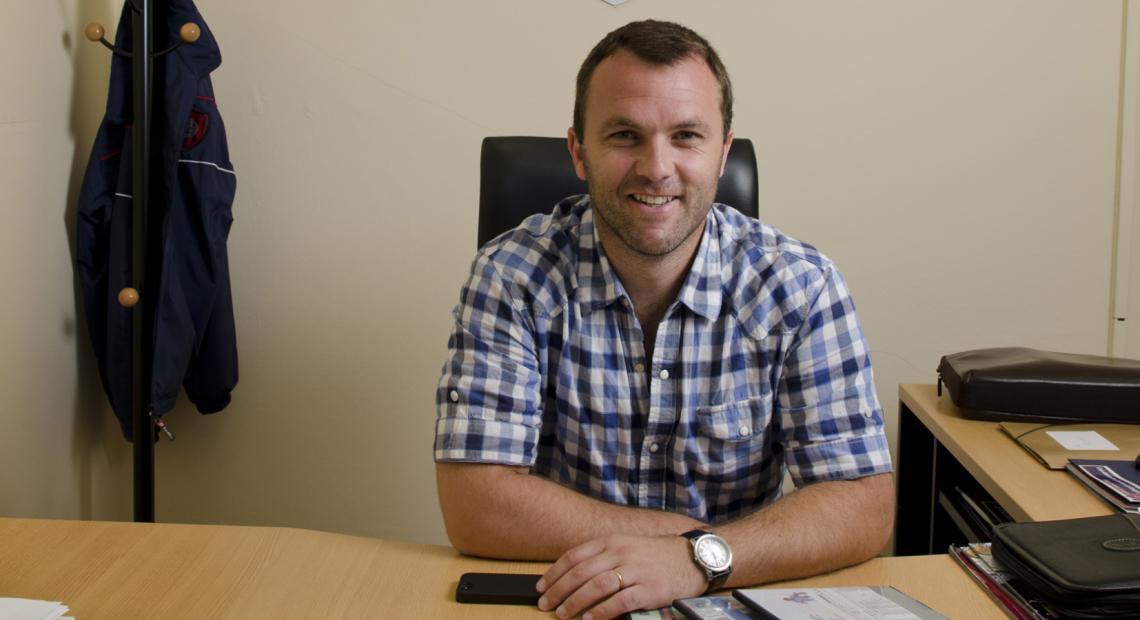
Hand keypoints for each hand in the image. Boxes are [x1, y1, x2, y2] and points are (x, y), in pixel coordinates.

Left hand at [535, 534, 706, 619]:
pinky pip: (619, 602)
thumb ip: (601, 557)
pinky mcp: (648, 589)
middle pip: (581, 572)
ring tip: (562, 613)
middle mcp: (621, 553)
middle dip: (559, 590)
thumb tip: (573, 575)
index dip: (555, 573)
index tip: (542, 586)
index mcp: (612, 540)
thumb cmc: (656, 554)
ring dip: (575, 602)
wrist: (691, 557)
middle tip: (545, 604)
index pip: (575, 556)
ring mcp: (635, 570)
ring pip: (596, 586)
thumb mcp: (626, 545)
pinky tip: (589, 619)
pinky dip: (601, 611)